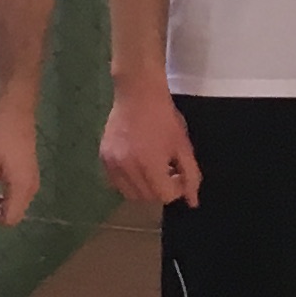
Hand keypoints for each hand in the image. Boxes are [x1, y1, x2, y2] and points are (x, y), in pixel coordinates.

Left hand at [0, 93, 42, 227]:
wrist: (16, 110)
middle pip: (14, 212)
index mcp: (22, 187)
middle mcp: (31, 187)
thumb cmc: (0, 134)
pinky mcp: (27, 171)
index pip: (11, 218)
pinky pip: (16, 191)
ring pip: (15, 202)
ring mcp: (31, 179)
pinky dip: (3, 192)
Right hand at [98, 84, 199, 210]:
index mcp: (150, 165)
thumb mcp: (183, 146)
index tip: (179, 173)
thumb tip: (192, 202)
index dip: (176, 189)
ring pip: (129, 193)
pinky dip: (128, 181)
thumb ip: (191, 176)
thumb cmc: (164, 118)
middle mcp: (127, 168)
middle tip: (166, 171)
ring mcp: (112, 163)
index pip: (164, 196)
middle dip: (160, 189)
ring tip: (151, 169)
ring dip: (143, 187)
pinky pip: (115, 182)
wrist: (138, 95)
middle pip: (147, 197)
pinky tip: (136, 164)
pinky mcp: (103, 158)